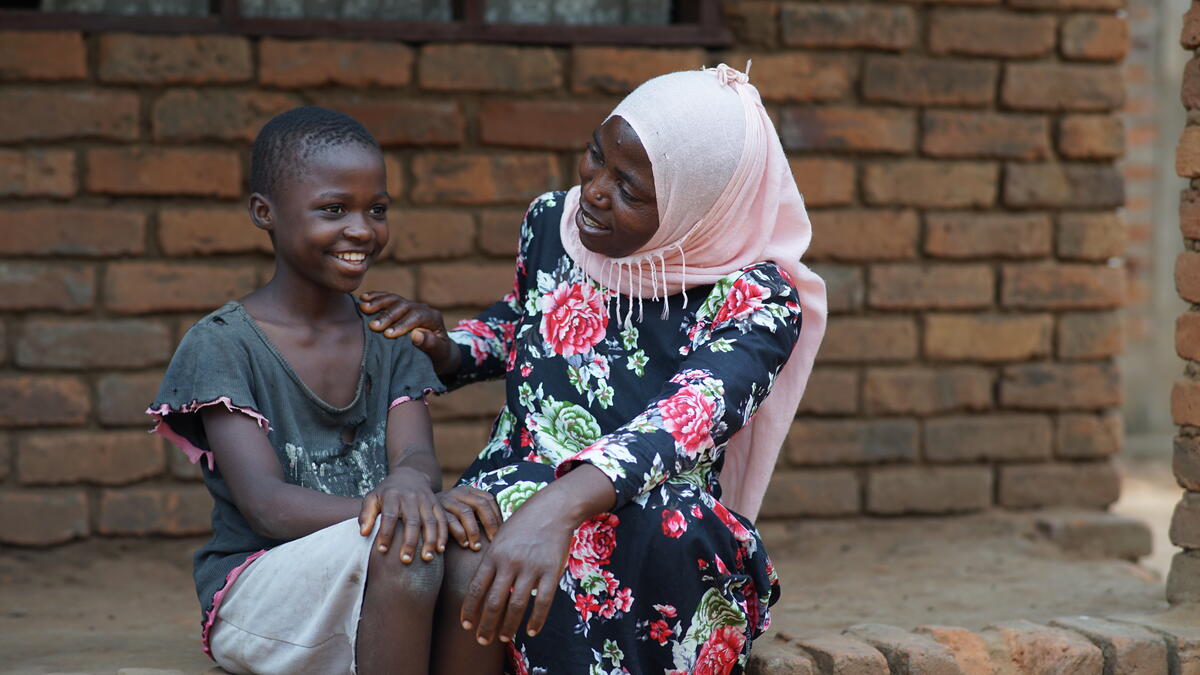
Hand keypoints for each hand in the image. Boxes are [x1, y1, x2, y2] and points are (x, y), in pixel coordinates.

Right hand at [358, 291, 458, 374]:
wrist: (439, 350)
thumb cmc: (439, 355)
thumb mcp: (439, 353)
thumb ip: (431, 344)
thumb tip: (416, 335)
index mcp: (433, 318)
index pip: (417, 316)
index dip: (402, 324)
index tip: (388, 334)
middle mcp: (422, 308)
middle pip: (404, 306)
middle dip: (387, 315)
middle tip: (373, 326)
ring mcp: (411, 305)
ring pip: (394, 299)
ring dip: (378, 302)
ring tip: (363, 307)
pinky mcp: (401, 306)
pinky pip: (388, 298)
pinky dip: (375, 297)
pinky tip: (363, 298)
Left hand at [358, 468, 447, 562]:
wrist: (409, 476)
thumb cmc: (386, 493)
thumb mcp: (372, 498)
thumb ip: (366, 514)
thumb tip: (363, 533)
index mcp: (392, 496)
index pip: (389, 516)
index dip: (385, 533)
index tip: (381, 550)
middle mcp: (411, 497)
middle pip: (412, 520)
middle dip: (409, 541)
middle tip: (405, 560)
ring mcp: (426, 500)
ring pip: (430, 521)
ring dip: (430, 540)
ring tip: (427, 558)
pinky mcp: (437, 504)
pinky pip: (442, 519)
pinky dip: (443, 534)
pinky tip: (440, 549)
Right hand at [438, 485, 502, 550]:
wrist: (417, 506)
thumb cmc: (447, 513)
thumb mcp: (462, 508)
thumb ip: (477, 514)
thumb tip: (502, 530)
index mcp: (468, 491)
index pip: (488, 499)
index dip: (497, 515)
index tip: (501, 532)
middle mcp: (458, 493)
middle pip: (480, 504)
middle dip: (489, 523)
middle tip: (493, 541)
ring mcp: (446, 501)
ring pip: (465, 512)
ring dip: (473, 531)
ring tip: (476, 547)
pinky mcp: (435, 511)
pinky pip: (448, 522)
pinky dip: (457, 534)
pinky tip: (464, 545)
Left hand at [460, 496, 574, 644]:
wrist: (553, 508)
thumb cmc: (523, 523)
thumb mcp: (500, 536)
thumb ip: (491, 560)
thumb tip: (480, 586)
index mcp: (494, 554)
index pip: (476, 588)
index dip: (470, 609)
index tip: (466, 625)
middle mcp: (510, 563)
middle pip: (494, 602)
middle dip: (486, 624)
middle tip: (482, 640)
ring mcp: (531, 567)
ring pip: (516, 605)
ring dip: (508, 626)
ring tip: (503, 638)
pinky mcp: (551, 571)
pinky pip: (542, 602)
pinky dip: (536, 620)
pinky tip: (530, 631)